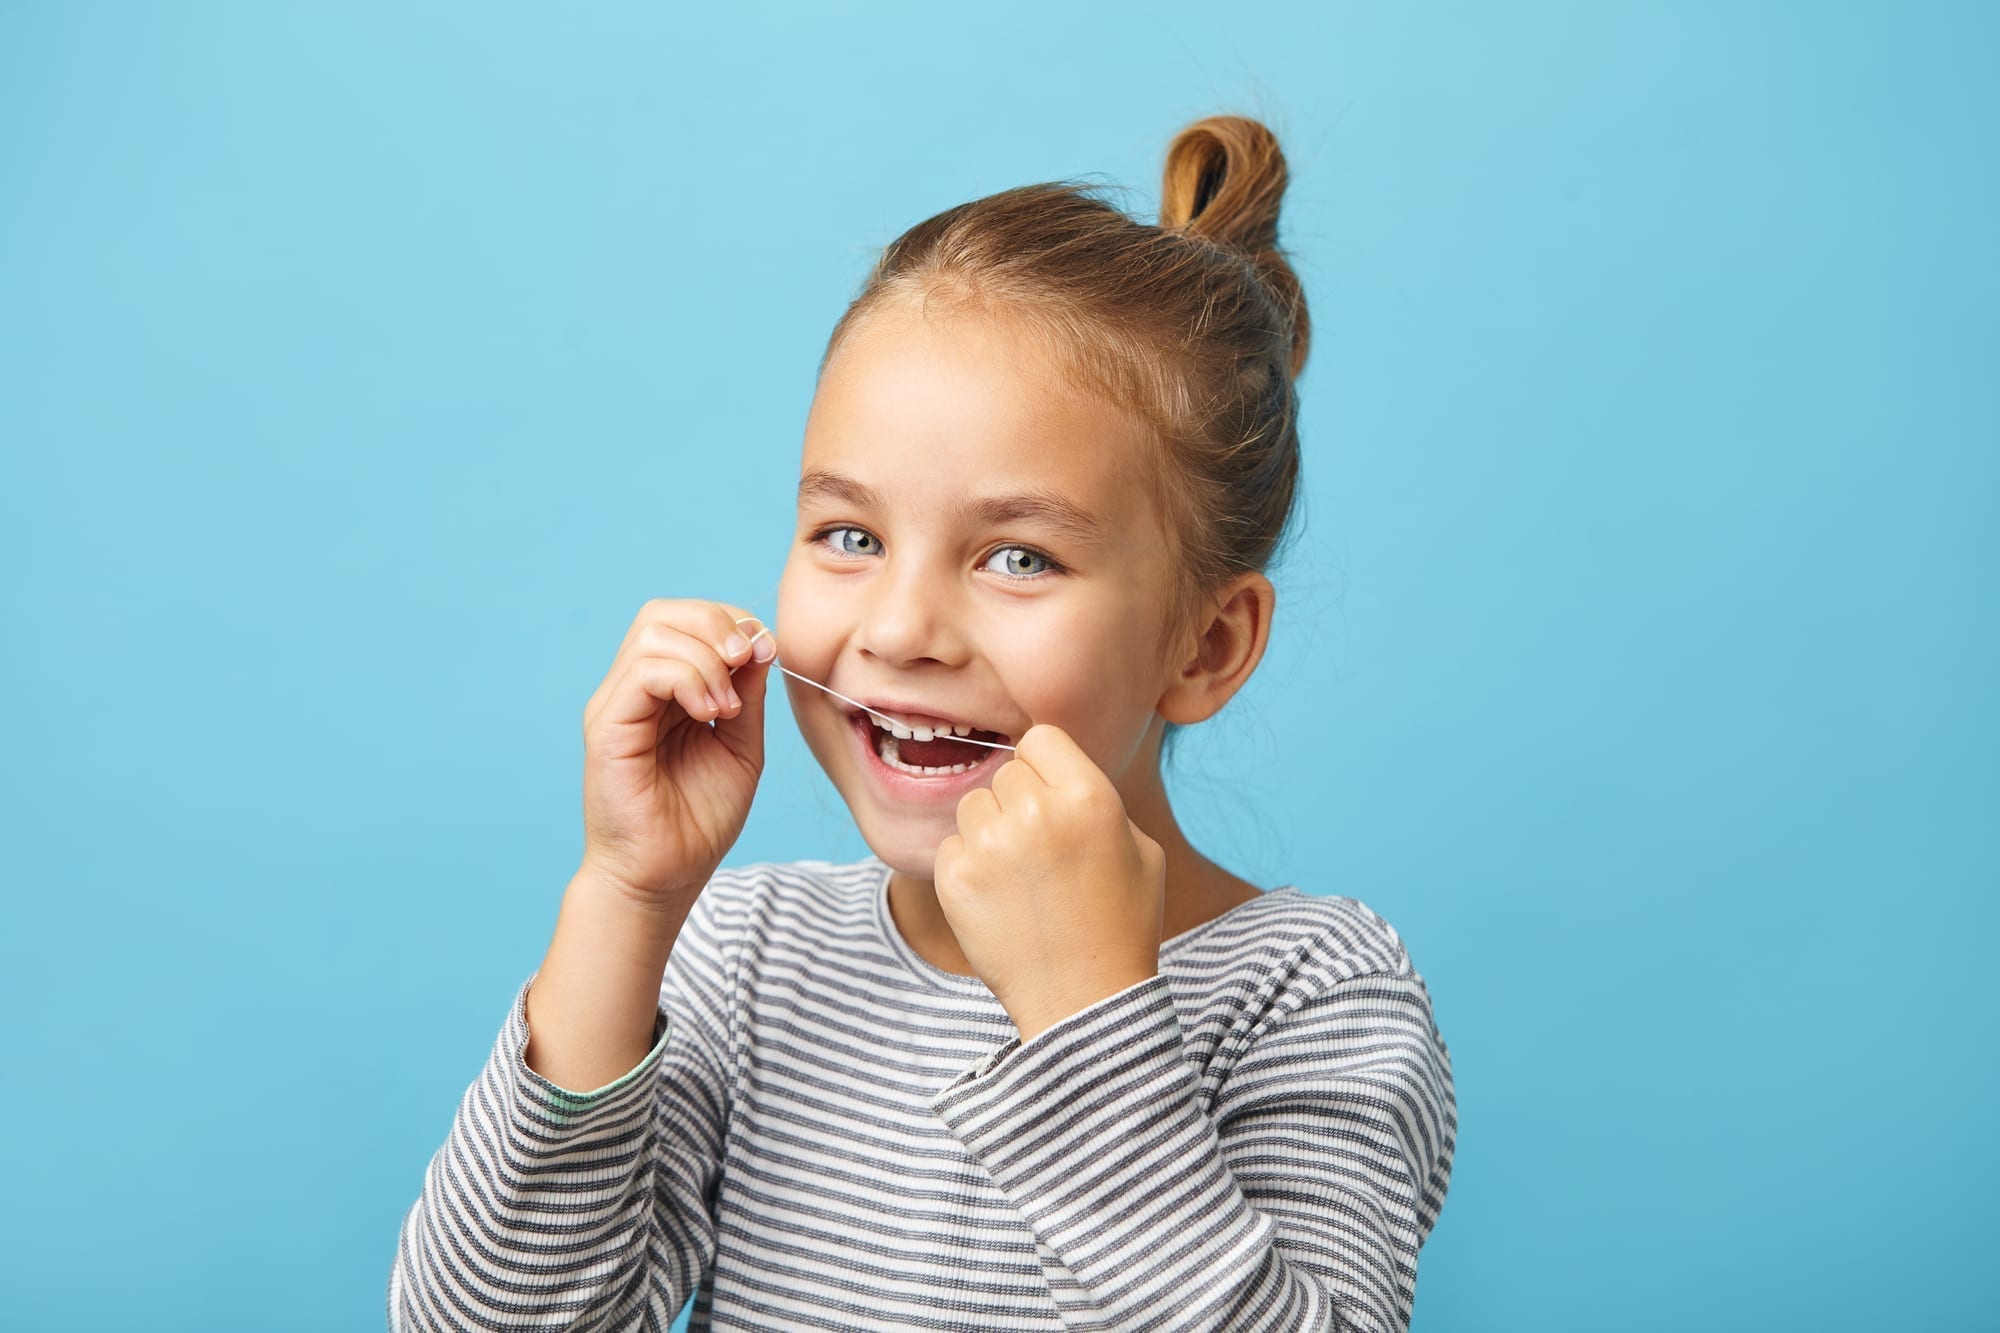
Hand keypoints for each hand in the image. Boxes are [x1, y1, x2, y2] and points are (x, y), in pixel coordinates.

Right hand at [578, 598, 775, 908]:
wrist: (665, 878)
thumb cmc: (698, 821)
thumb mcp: (740, 744)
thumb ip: (747, 694)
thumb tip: (761, 641)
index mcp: (665, 689)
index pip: (687, 620)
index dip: (730, 622)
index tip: (764, 654)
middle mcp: (633, 690)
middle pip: (664, 613)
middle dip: (717, 623)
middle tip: (748, 661)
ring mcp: (615, 705)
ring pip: (654, 633)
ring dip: (707, 657)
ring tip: (727, 707)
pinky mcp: (606, 727)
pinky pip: (644, 672)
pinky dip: (688, 678)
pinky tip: (710, 713)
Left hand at [933, 723, 1166, 1042]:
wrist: (1083, 1002)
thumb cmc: (1120, 924)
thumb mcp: (1141, 850)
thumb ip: (1097, 798)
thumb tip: (1055, 770)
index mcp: (1088, 797)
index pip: (1041, 738)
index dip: (1046, 766)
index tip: (1051, 798)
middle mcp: (1036, 812)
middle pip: (1007, 773)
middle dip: (1019, 803)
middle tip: (1041, 853)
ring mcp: (990, 845)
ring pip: (973, 805)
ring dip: (990, 831)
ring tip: (1020, 879)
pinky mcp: (955, 878)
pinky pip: (951, 845)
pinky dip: (968, 868)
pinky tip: (998, 900)